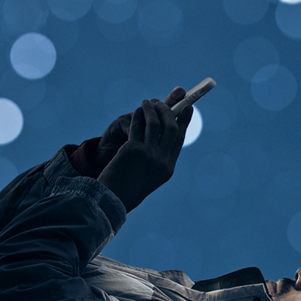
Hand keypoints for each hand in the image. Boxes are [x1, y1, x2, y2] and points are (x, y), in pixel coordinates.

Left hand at [96, 94, 188, 211]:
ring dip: (152, 109)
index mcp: (168, 168)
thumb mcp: (150, 176)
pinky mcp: (133, 149)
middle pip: (171, 128)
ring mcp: (148, 155)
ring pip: (155, 124)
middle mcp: (162, 161)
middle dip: (168, 111)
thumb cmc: (129, 187)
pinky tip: (137, 112)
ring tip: (147, 102)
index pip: (180, 139)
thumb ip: (159, 160)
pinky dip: (138, 116)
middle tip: (163, 103)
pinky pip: (137, 126)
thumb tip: (163, 138)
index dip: (184, 121)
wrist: (113, 198)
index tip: (188, 108)